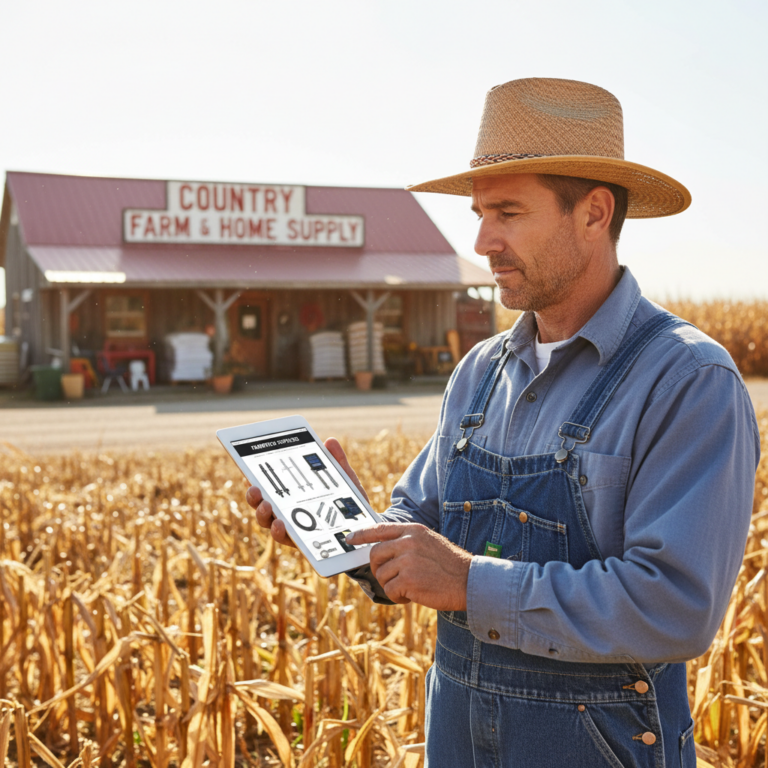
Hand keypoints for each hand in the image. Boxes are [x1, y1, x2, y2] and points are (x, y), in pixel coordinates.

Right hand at [245, 437, 368, 547]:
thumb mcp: (344, 479)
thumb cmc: (348, 501)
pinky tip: (281, 524)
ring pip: (267, 521)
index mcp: (292, 492)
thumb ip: (337, 461)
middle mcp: (286, 510)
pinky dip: (278, 531)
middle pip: (261, 503)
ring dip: (262, 513)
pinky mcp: (299, 542)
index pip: (269, 485)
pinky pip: (284, 538)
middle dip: (253, 496)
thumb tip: (330, 441)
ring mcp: (291, 526)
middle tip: (254, 488)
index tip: (250, 471)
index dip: (256, 478)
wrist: (364, 528)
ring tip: (266, 505)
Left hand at [345, 523, 471, 610]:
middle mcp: (408, 542)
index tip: (349, 539)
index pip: (380, 528)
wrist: (469, 580)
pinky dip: (398, 597)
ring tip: (410, 587)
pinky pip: (390, 591)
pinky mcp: (408, 580)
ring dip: (391, 585)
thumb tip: (382, 551)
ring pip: (381, 575)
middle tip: (390, 578)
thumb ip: (407, 542)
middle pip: (375, 555)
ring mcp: (407, 560)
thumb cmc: (450, 565)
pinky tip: (413, 596)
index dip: (361, 534)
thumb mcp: (429, 543)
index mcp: (413, 530)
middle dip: (378, 569)